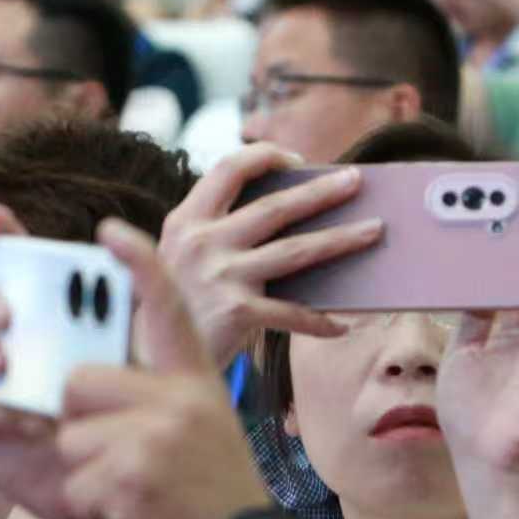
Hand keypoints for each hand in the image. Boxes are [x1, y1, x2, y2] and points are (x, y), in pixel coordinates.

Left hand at [57, 221, 272, 518]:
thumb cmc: (210, 504)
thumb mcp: (199, 434)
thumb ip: (156, 400)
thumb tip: (86, 379)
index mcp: (195, 382)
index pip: (167, 308)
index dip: (137, 265)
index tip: (109, 230)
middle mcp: (180, 398)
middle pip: (79, 379)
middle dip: (77, 422)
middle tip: (114, 460)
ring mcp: (160, 434)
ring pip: (70, 435)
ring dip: (84, 473)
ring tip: (131, 496)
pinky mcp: (136, 474)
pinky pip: (75, 480)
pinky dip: (89, 507)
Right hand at [157, 144, 378, 367]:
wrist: (143, 361)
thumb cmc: (173, 307)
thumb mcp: (180, 258)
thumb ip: (218, 235)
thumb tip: (291, 216)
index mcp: (185, 220)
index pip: (229, 168)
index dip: (266, 157)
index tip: (296, 160)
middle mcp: (201, 241)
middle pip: (275, 207)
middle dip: (321, 191)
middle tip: (357, 180)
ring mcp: (219, 275)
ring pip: (296, 250)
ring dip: (342, 239)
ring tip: (375, 230)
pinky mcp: (236, 311)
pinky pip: (292, 312)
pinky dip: (320, 320)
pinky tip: (343, 324)